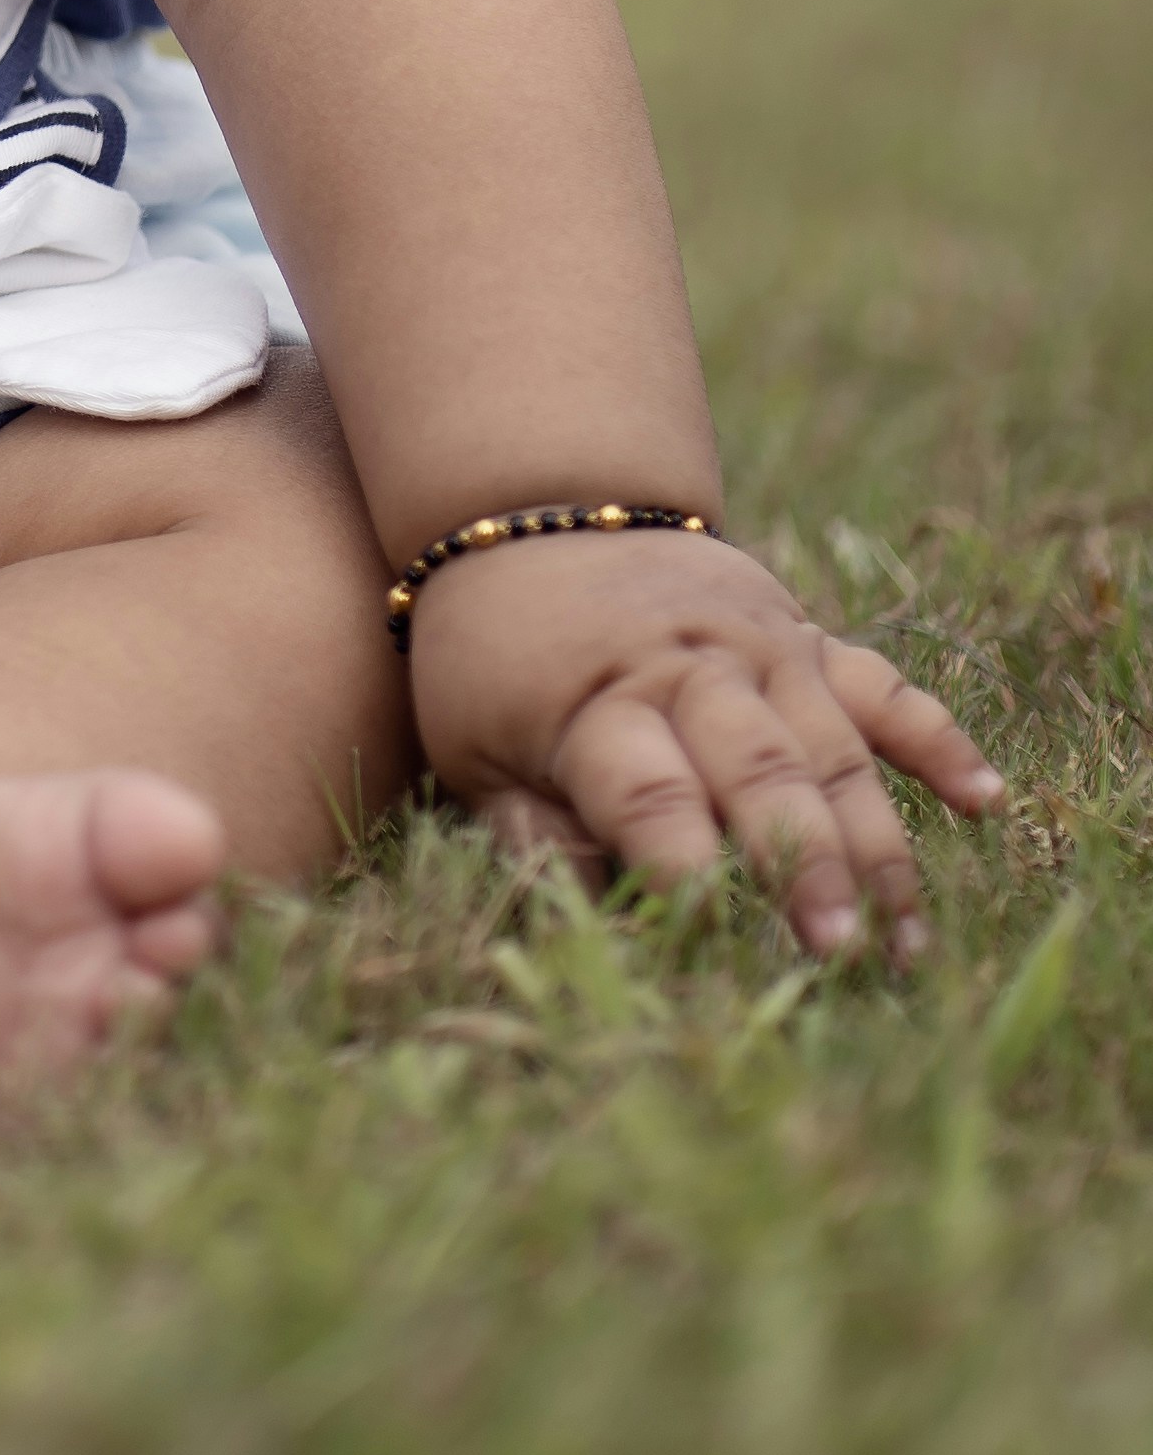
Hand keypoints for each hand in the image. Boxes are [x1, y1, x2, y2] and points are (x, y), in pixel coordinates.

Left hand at [409, 525, 1000, 960]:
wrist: (536, 504)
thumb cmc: (494, 654)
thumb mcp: (470, 742)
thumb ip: (528, 833)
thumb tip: (594, 916)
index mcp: (597, 702)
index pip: (648, 793)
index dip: (682, 864)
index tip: (716, 935)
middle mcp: (688, 668)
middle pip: (758, 772)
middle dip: (802, 862)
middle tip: (842, 950)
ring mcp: (758, 645)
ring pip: (831, 746)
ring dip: (875, 840)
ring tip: (905, 935)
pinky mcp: (802, 633)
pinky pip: (880, 684)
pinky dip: (935, 737)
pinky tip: (984, 801)